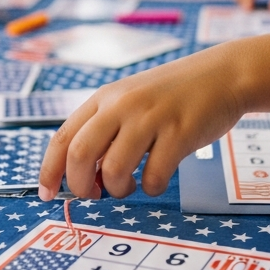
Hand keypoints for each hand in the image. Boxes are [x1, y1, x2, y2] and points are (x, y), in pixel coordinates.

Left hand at [39, 48, 243, 200]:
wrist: (222, 75)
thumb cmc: (173, 95)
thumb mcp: (131, 101)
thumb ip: (106, 130)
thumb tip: (82, 176)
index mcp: (105, 98)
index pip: (63, 137)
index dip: (49, 170)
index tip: (47, 194)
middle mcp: (122, 105)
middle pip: (80, 154)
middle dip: (79, 185)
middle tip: (92, 195)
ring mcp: (151, 118)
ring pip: (114, 169)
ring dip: (118, 189)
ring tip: (129, 186)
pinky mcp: (179, 133)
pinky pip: (154, 176)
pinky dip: (152, 188)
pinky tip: (157, 179)